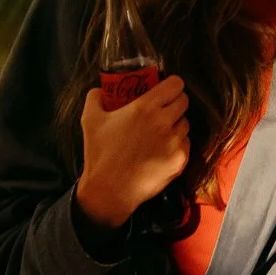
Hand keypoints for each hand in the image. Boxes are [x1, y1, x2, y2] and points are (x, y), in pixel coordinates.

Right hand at [74, 77, 189, 229]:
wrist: (109, 190)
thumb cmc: (100, 153)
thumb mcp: (90, 120)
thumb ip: (95, 97)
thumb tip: (98, 89)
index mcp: (145, 107)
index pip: (175, 84)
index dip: (171, 84)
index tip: (165, 89)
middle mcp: (164, 122)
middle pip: (184, 101)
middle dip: (175, 102)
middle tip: (163, 109)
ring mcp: (174, 143)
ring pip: (185, 123)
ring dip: (176, 123)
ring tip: (161, 131)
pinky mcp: (180, 160)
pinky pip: (185, 144)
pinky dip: (177, 144)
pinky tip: (162, 149)